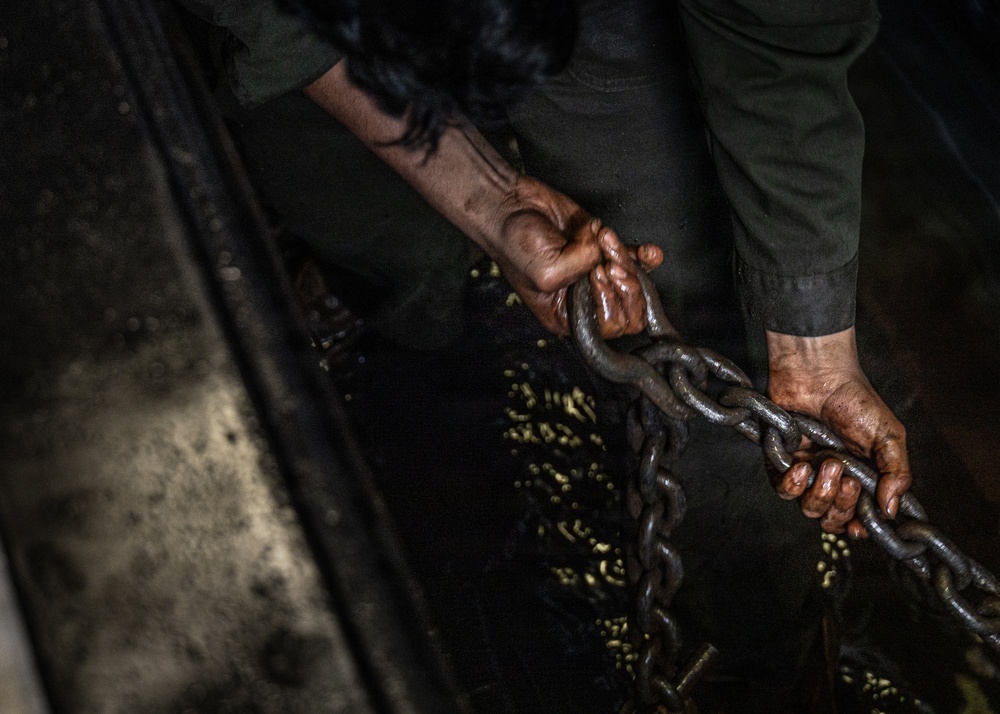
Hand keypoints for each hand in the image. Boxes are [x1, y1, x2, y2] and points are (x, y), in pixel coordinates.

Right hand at [489, 175, 662, 336]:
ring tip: (602, 237)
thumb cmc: (515, 243)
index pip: (609, 327)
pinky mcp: (603, 248)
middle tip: (607, 264)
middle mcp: (584, 298)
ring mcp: (596, 272)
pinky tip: (648, 251)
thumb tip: (605, 255)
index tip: (594, 275)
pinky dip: (646, 255)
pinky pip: (637, 260)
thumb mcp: (545, 271)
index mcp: (566, 316)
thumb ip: (580, 268)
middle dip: (625, 284)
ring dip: (624, 258)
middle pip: (629, 311)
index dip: (610, 301)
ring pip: (634, 281)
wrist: (511, 205)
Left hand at [765, 328, 910, 537]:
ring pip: (809, 509)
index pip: (857, 517)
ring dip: (821, 493)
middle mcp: (832, 479)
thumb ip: (897, 475)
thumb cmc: (856, 401)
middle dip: (842, 507)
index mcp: (860, 477)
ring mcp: (807, 472)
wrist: (819, 374)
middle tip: (848, 478)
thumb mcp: (889, 437)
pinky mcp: (781, 462)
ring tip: (829, 463)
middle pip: (833, 520)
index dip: (858, 528)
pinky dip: (793, 484)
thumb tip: (891, 512)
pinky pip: (782, 490)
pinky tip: (803, 465)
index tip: (862, 526)